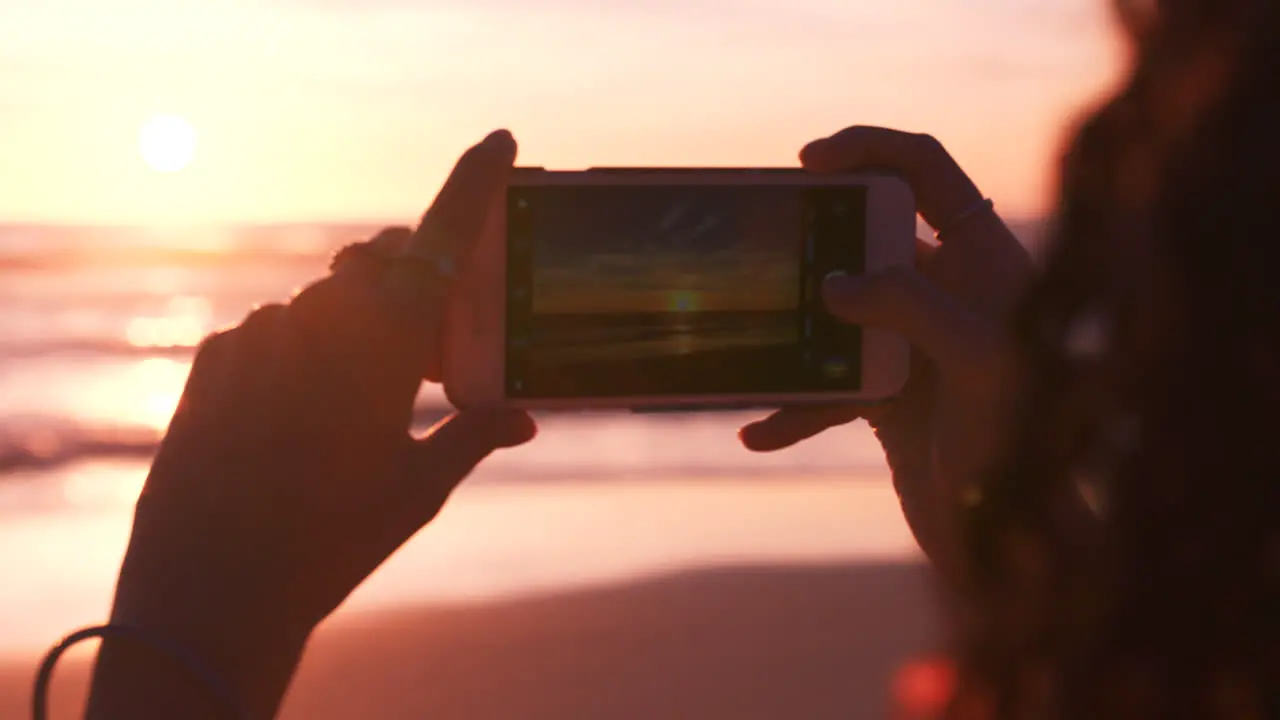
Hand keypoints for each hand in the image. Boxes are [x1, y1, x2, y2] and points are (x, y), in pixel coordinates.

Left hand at [87, 130, 535, 719]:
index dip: (476, 183)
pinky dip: (301, 355)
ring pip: (329, 302)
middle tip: (429, 355)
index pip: (443, 238)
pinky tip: (297, 421)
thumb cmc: (332, 539)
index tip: (501, 142)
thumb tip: (523, 417)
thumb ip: (474, 433)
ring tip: (356, 410)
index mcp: (385, 340)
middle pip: (384, 262)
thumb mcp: (417, 487)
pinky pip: (274, 332)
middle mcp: (319, 317)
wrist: (212, 590)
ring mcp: (260, 333)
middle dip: (414, 284)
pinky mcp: (214, 358)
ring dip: (356, 330)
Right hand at [739, 127, 1033, 578]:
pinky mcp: (886, 395)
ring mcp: (912, 343)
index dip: (867, 150)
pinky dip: (791, 408)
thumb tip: (832, 287)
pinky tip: (759, 432)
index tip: (808, 163)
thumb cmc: (1022, 448)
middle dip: (812, 241)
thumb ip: (909, 305)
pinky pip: (824, 385)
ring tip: (748, 342)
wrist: (1015, 544)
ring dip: (790, 329)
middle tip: (766, 248)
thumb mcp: (980, 360)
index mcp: (985, 261)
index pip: (926, 170)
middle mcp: (948, 293)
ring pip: (834, 311)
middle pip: (865, 236)